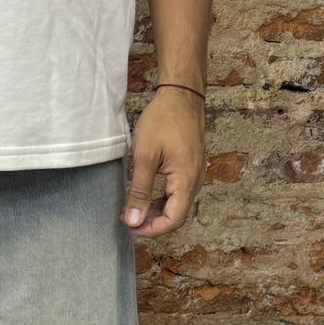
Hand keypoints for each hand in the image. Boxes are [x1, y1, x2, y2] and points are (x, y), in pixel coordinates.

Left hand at [121, 85, 205, 238]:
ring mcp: (195, 174)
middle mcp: (196, 180)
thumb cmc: (163, 120)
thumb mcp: (145, 157)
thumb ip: (140, 191)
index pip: (174, 220)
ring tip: (133, 208)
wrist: (181, 95)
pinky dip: (162, 200)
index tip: (131, 227)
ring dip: (156, 212)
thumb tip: (134, 220)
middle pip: (177, 216)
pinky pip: (178, 192)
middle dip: (152, 222)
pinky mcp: (190, 167)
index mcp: (187, 180)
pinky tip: (145, 196)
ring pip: (177, 205)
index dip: (152, 229)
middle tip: (128, 218)